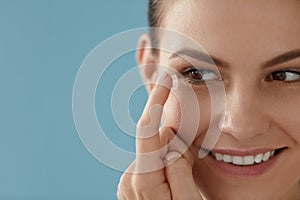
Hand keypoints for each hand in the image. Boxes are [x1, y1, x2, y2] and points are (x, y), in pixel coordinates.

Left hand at [117, 73, 201, 199]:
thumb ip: (178, 166)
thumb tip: (169, 137)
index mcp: (144, 181)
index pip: (147, 130)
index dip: (156, 101)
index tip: (166, 78)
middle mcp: (130, 178)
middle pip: (153, 140)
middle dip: (171, 133)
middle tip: (188, 147)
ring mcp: (129, 182)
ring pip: (153, 151)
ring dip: (169, 151)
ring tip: (182, 175)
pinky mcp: (133, 183)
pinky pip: (150, 162)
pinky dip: (163, 161)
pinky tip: (173, 176)